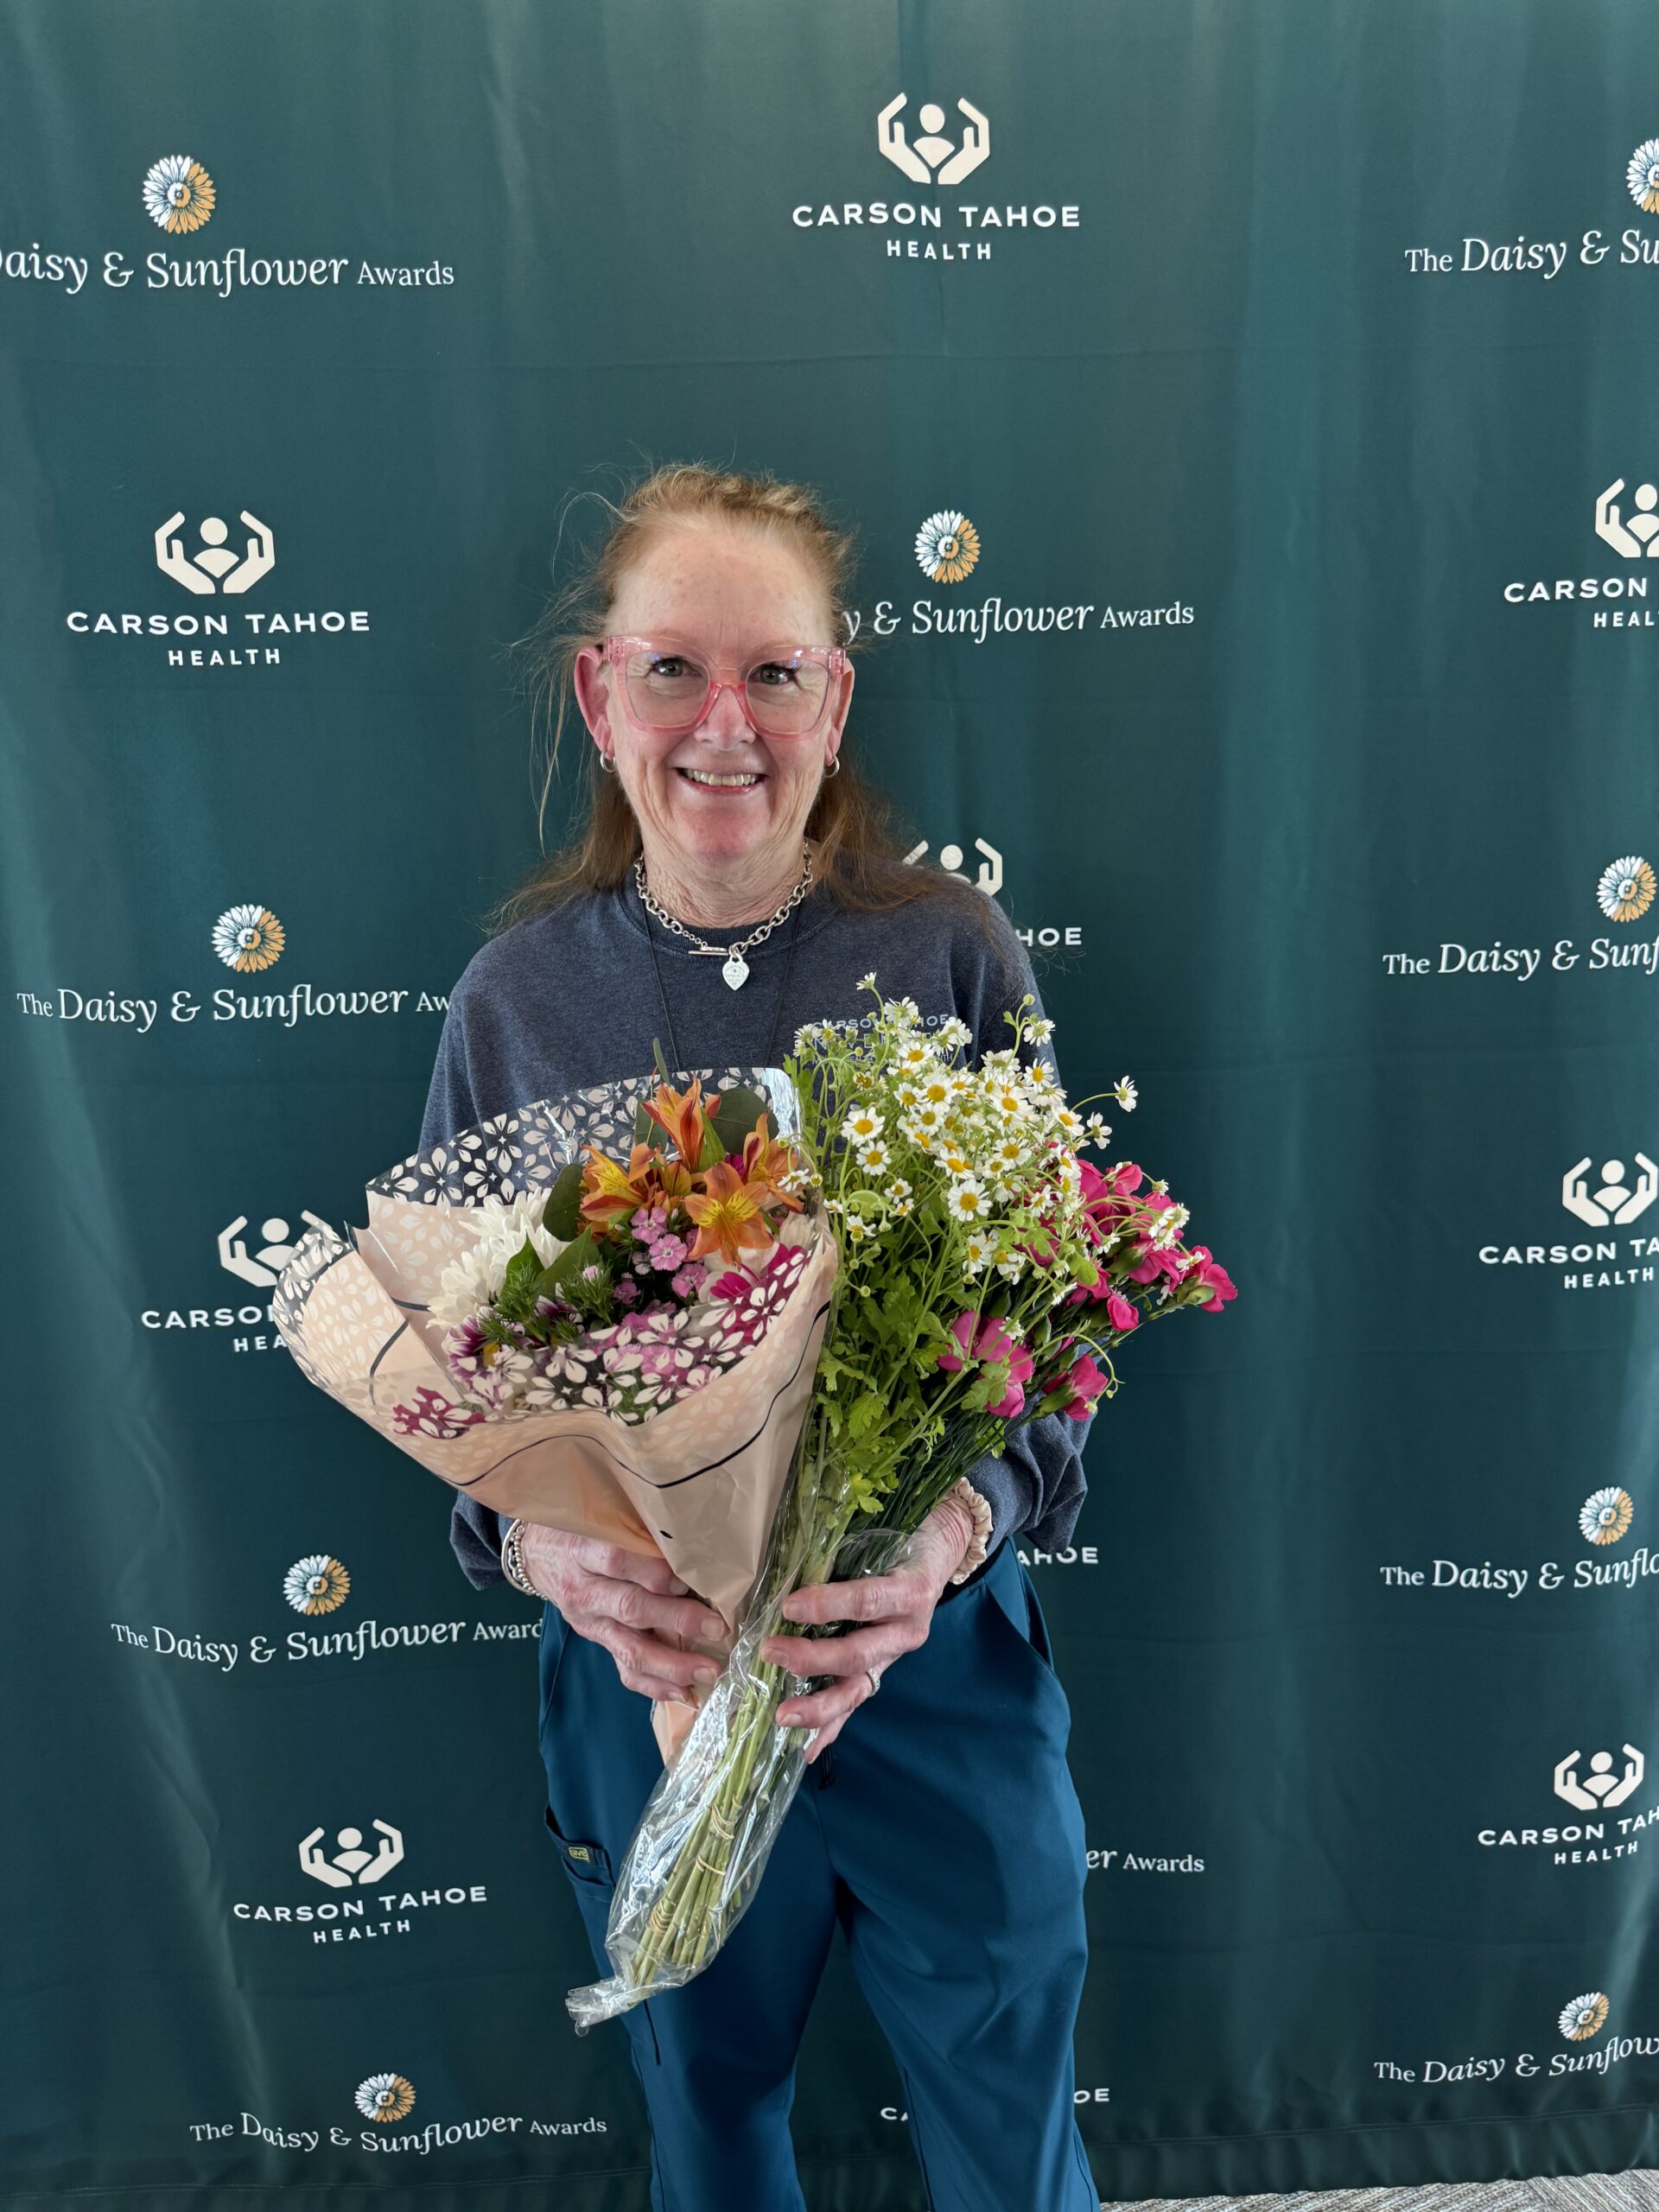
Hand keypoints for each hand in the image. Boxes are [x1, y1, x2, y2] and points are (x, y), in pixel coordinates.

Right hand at [518, 1527, 725, 1703]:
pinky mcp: (596, 1640)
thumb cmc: (580, 1526)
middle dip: (677, 1620)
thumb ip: (635, 1524)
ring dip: (672, 1663)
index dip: (655, 1571)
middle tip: (717, 1627)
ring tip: (708, 1670)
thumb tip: (691, 1533)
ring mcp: (590, 1622)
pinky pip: (623, 1668)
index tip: (690, 1578)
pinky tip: (682, 1692)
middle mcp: (585, 1590)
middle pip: (631, 1607)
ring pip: (630, 1649)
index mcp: (584, 1550)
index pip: (617, 1559)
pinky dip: (653, 1684)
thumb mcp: (598, 1514)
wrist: (538, 1553)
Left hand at [759, 1493, 976, 1761]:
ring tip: (781, 1715)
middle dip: (812, 1659)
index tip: (790, 1604)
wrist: (938, 1554)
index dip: (830, 1605)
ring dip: (817, 1706)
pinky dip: (829, 1729)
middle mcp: (905, 1632)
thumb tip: (791, 1556)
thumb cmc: (902, 1538)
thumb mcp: (882, 1535)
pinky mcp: (880, 1674)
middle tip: (770, 1652)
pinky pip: (854, 1706)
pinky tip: (803, 1750)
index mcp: (910, 1592)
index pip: (867, 1601)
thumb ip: (844, 1549)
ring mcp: (893, 1658)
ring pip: (856, 1691)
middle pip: (858, 1655)